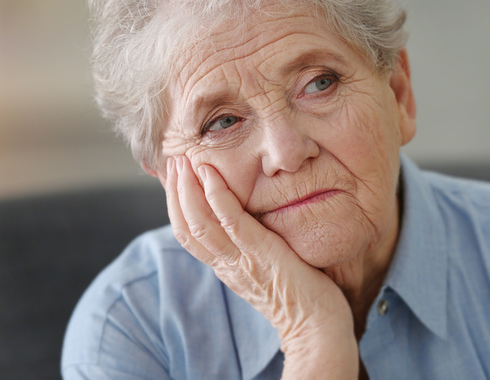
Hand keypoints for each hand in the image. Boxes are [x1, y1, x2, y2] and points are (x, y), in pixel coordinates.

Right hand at [165, 156, 357, 377]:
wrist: (317, 326)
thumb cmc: (301, 294)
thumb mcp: (266, 267)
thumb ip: (252, 248)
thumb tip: (249, 224)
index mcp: (227, 267)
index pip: (189, 234)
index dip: (177, 206)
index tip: (175, 179)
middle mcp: (227, 265)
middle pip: (187, 227)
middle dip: (176, 193)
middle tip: (173, 162)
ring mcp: (242, 260)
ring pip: (201, 223)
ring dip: (188, 189)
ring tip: (184, 162)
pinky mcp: (261, 254)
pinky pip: (231, 222)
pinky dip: (218, 197)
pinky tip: (211, 174)